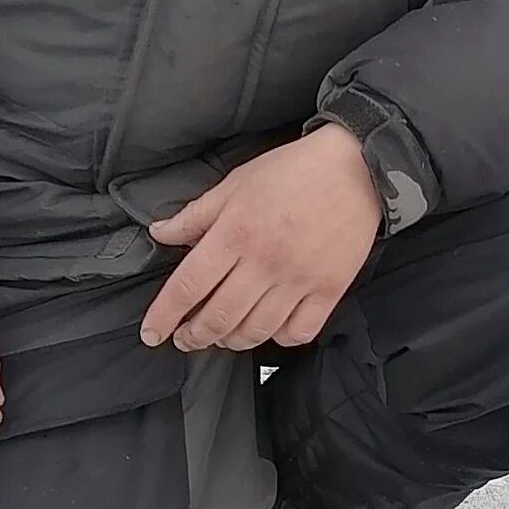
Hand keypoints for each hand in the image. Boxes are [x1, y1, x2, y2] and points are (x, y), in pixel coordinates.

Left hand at [143, 127, 382, 352]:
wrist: (357, 167)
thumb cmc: (293, 170)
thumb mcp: (235, 183)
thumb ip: (195, 215)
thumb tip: (159, 233)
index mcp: (236, 232)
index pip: (189, 285)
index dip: (164, 315)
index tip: (152, 333)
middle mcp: (265, 261)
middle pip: (219, 317)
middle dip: (195, 337)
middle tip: (186, 339)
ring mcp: (299, 279)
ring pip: (256, 331)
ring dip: (232, 341)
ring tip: (223, 336)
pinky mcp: (329, 290)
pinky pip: (299, 331)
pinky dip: (279, 338)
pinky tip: (270, 329)